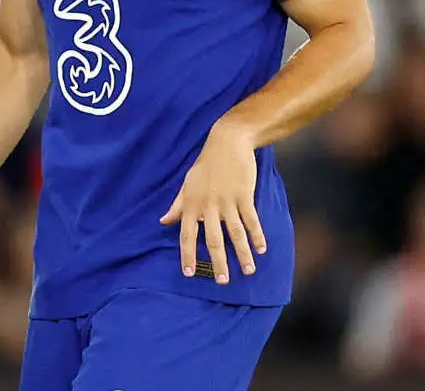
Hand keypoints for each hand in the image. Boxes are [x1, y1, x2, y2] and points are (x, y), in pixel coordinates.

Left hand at [160, 121, 266, 284]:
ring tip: (248, 271)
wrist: (226, 142)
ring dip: (243, 254)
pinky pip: (251, 220)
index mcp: (191, 204)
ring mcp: (227, 201)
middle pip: (213, 239)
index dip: (187, 255)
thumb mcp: (187, 185)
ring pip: (235, 233)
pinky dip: (257, 235)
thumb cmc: (205, 166)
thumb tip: (163, 221)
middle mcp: (208, 205)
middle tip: (222, 281)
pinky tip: (262, 250)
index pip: (187, 235)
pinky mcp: (244, 195)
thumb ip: (177, 205)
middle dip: (218, 262)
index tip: (188, 273)